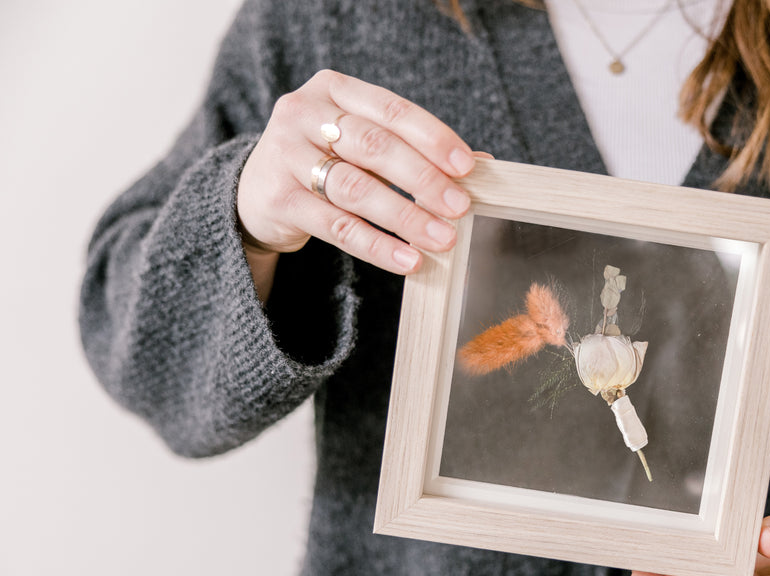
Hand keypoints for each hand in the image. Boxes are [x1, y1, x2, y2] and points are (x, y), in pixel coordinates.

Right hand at [236, 69, 477, 299]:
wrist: (254, 192)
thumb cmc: (325, 161)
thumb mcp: (363, 146)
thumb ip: (414, 150)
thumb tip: (482, 166)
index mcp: (333, 89)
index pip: (391, 109)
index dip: (432, 137)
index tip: (466, 166)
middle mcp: (303, 113)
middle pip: (374, 146)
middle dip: (423, 179)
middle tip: (460, 207)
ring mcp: (284, 155)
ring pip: (355, 188)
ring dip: (404, 216)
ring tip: (442, 239)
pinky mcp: (278, 199)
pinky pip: (336, 226)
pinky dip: (376, 245)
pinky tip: (408, 259)